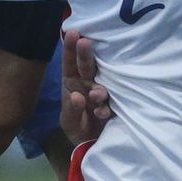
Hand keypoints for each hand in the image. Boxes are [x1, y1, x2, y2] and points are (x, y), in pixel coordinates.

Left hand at [59, 27, 113, 143]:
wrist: (91, 146)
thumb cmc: (77, 127)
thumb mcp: (69, 121)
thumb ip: (72, 109)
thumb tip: (78, 96)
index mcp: (72, 82)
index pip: (70, 63)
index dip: (70, 49)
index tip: (73, 34)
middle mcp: (87, 84)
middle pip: (86, 67)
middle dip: (85, 54)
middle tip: (85, 43)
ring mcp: (100, 94)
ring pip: (100, 85)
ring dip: (98, 88)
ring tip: (96, 95)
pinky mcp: (112, 106)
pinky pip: (109, 105)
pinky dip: (104, 108)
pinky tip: (100, 113)